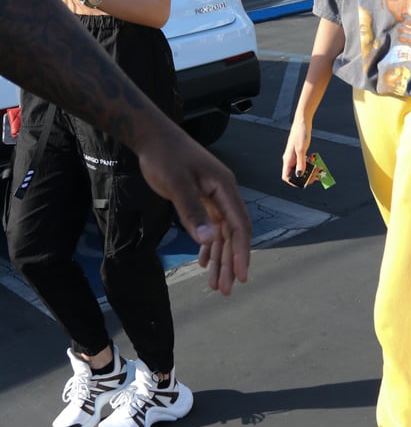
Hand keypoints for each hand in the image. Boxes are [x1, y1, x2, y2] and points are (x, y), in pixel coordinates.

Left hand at [137, 125, 250, 294]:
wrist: (152, 136)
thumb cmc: (165, 157)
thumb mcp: (177, 185)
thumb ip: (193, 212)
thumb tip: (208, 240)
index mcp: (224, 188)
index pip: (239, 226)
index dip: (241, 253)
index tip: (241, 276)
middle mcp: (223, 193)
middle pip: (232, 233)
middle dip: (229, 262)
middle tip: (225, 289)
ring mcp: (213, 195)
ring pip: (221, 232)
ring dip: (219, 257)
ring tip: (215, 283)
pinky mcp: (201, 196)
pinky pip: (210, 225)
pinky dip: (208, 244)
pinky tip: (204, 260)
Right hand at [282, 118, 310, 184]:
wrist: (302, 121)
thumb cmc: (300, 133)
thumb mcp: (301, 149)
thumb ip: (301, 163)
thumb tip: (299, 175)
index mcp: (288, 160)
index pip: (287, 176)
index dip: (294, 182)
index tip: (304, 182)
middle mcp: (290, 159)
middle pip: (296, 174)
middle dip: (306, 176)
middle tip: (316, 175)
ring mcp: (295, 156)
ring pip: (302, 168)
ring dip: (310, 169)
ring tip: (318, 167)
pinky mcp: (300, 152)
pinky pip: (305, 161)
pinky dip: (311, 162)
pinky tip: (315, 157)